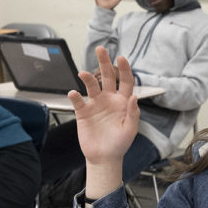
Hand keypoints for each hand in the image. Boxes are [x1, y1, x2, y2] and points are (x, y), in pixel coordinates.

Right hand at [68, 47, 137, 182]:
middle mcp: (109, 99)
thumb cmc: (120, 143)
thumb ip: (133, 113)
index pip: (126, 82)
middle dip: (104, 63)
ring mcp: (95, 104)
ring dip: (88, 78)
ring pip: (91, 86)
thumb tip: (133, 96)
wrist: (104, 157)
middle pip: (107, 77)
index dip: (125, 69)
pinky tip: (73, 94)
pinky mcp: (83, 112)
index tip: (121, 58)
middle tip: (101, 49)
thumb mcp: (130, 129)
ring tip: (83, 74)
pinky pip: (78, 102)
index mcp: (123, 102)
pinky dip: (75, 97)